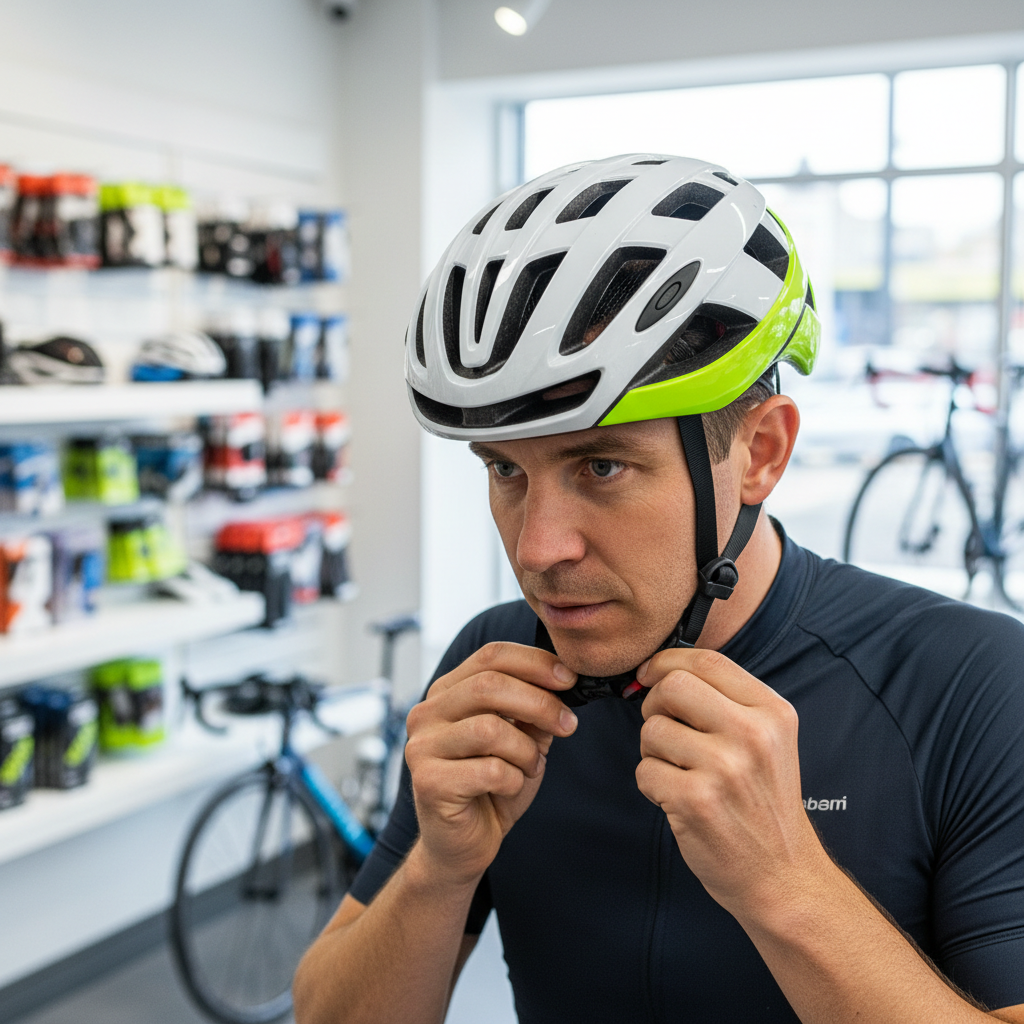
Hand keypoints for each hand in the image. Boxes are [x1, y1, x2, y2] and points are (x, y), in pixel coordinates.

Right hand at [404, 642, 578, 886]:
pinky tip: (509, 788)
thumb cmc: (491, 787)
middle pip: (489, 685)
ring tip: (530, 767)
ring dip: (526, 750)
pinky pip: (489, 770)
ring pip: (491, 728)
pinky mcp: (428, 782)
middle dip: (539, 703)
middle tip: (567, 725)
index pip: (491, 656)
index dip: (534, 662)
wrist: (462, 845)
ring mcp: (421, 747)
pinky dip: (513, 779)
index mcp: (446, 692)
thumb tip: (563, 680)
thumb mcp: (520, 739)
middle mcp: (426, 713)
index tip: (569, 679)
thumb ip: (533, 709)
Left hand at [635, 648, 827, 920]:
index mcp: (772, 713)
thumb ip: (725, 702)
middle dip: (654, 705)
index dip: (668, 661)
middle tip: (664, 732)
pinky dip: (651, 784)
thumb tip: (660, 670)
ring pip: (652, 730)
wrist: (783, 877)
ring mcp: (724, 768)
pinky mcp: (696, 801)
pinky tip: (678, 799)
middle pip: (673, 687)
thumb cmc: (764, 805)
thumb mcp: (768, 741)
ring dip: (653, 752)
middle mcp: (752, 735)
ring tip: (680, 773)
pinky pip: (645, 770)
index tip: (649, 673)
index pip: (708, 661)